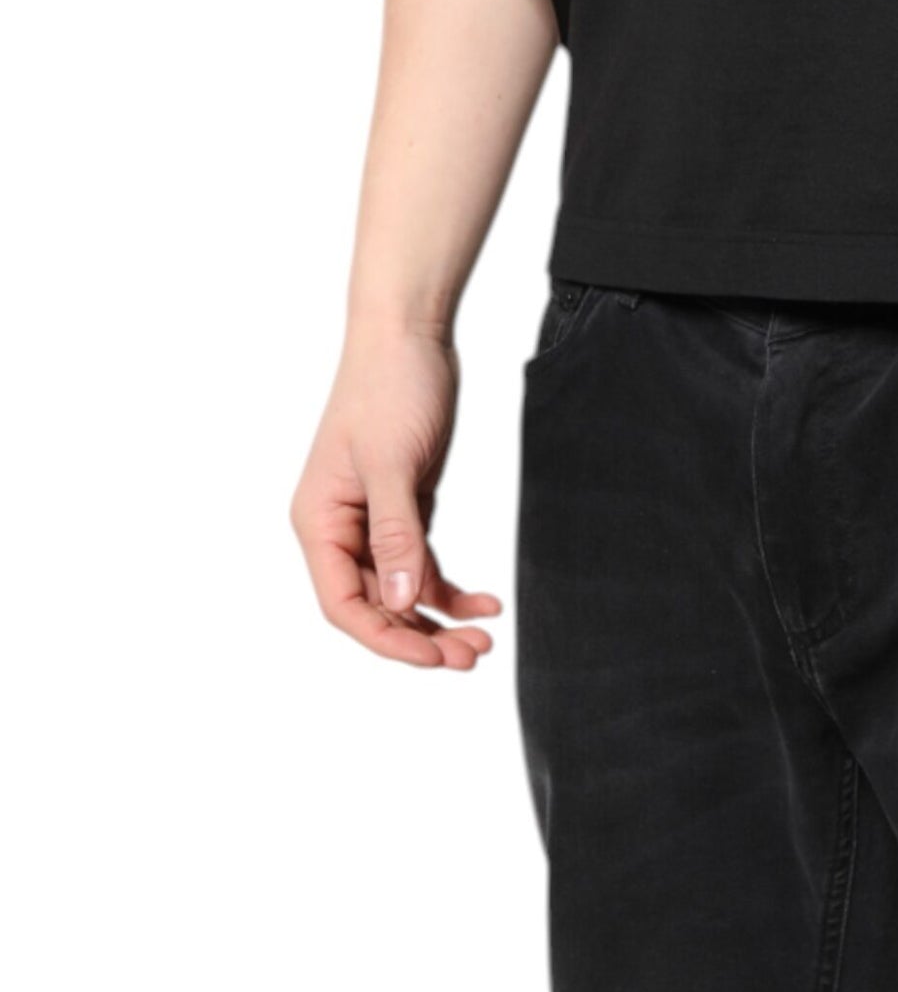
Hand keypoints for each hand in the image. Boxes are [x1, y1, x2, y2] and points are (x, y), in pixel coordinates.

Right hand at [291, 325, 500, 669]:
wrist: (409, 333)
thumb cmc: (388, 387)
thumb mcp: (392, 462)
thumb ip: (395, 533)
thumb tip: (398, 597)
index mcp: (318, 521)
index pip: (342, 604)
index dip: (385, 637)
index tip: (432, 657)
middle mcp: (340, 527)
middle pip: (374, 603)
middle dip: (419, 635)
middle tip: (470, 657)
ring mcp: (373, 519)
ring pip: (401, 587)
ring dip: (438, 617)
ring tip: (483, 641)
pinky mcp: (406, 504)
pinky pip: (421, 560)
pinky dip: (449, 585)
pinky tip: (484, 601)